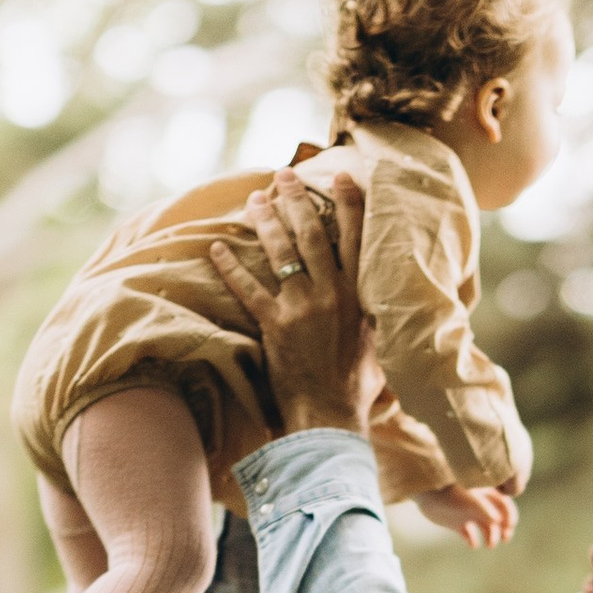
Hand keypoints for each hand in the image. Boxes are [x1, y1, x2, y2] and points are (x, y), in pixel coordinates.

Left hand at [210, 173, 379, 436]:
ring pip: (280, 252)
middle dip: (297, 200)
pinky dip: (230, 267)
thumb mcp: (375, 345)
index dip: (348, 205)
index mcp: (359, 296)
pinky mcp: (274, 325)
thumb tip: (375, 305)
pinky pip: (248, 289)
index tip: (340, 177)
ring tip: (254, 199)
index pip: (354, 240)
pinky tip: (217, 248)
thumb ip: (370, 317)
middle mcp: (331, 295)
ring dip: (265, 221)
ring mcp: (301, 307)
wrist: (330, 417)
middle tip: (284, 175)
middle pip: (312, 234)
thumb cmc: (354, 388)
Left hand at [419, 482, 518, 550]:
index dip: (510, 515)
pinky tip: (472, 544)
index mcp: (485, 494)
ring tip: (489, 545)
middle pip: (499, 518)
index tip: (509, 526)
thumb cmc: (450, 493)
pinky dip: (472, 540)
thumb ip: (484, 509)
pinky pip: (469, 535)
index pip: (505, 505)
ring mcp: (468, 514)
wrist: (426, 493)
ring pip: (486, 528)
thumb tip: (498, 521)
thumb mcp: (470, 500)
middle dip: (504, 529)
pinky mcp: (457, 523)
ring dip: (491, 537)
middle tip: (504, 539)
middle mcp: (479, 505)